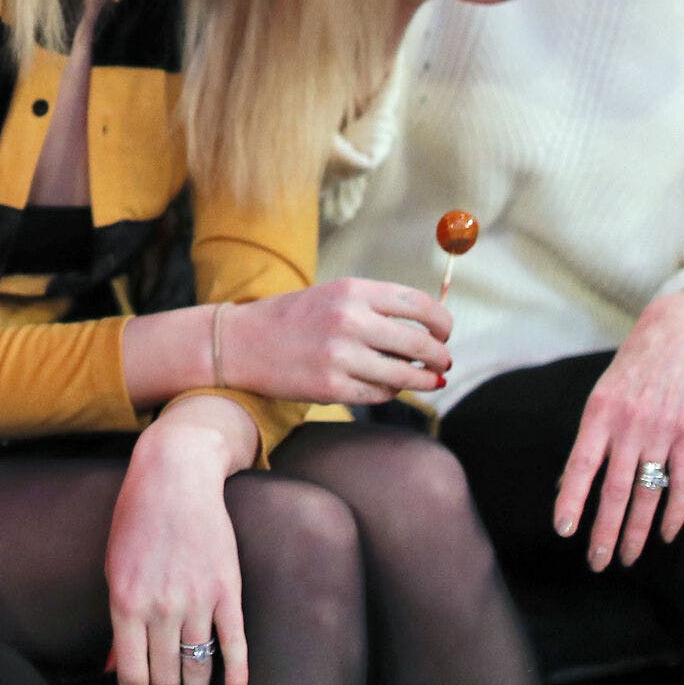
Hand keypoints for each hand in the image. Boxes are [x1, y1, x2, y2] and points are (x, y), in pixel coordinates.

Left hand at [107, 411, 251, 684]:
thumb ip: (118, 621)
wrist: (175, 476)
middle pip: (166, 676)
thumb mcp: (114, 568)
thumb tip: (115, 667)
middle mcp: (161, 606)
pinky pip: (234, 643)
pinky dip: (238, 676)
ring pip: (199, 667)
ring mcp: (197, 599)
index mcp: (125, 601)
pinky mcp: (227, 590)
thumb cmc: (136, 519)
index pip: (132, 672)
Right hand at [223, 279, 451, 403]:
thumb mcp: (332, 296)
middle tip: (443, 362)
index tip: (445, 333)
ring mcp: (341, 356)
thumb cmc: (291, 319)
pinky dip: (389, 392)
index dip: (443, 322)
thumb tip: (431, 329)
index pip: (420, 305)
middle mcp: (349, 320)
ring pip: (406, 374)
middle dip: (440, 356)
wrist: (238, 343)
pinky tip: (386, 387)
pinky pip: (380, 394)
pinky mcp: (331, 387)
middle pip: (421, 342)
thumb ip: (376, 307)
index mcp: (352, 290)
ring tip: (429, 380)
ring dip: (424, 380)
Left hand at [554, 289, 683, 569]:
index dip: (572, 499)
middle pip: (615, 489)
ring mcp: (661, 432)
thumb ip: (588, 441)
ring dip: (636, 530)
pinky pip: (682, 481)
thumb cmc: (626, 371)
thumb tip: (567, 484)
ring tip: (626, 557)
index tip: (563, 530)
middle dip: (605, 530)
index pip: (581, 466)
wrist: (672, 337)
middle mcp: (629, 426)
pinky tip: (664, 535)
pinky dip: (674, 511)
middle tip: (597, 562)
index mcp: (598, 415)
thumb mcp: (597, 398)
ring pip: (647, 492)